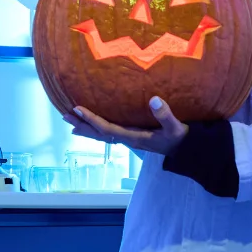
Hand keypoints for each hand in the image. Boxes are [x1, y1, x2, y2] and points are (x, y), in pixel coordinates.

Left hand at [66, 97, 189, 153]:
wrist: (186, 151)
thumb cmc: (180, 138)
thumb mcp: (175, 127)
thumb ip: (165, 114)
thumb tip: (153, 99)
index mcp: (134, 137)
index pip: (107, 128)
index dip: (92, 119)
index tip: (78, 109)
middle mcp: (128, 139)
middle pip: (99, 134)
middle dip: (82, 124)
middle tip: (65, 116)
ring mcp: (129, 139)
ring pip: (102, 135)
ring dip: (87, 128)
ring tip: (71, 123)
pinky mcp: (132, 137)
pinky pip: (109, 133)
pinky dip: (97, 129)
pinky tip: (93, 127)